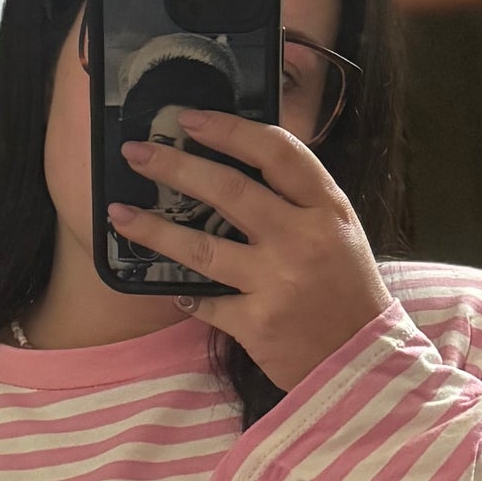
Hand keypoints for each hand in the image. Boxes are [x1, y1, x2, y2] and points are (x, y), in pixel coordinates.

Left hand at [109, 109, 390, 389]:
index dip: (229, 129)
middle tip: (136, 153)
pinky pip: (204, 301)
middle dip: (174, 167)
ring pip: (200, 247)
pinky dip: (183, 293)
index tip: (189, 119)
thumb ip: (297, 199)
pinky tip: (163, 283)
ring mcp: (277, 282)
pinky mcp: (256, 324)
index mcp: (326, 208)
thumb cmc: (346, 289)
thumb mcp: (339, 230)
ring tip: (119, 213)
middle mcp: (302, 239)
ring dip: (153, 228)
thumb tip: (234, 162)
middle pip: (228, 190)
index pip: (276, 152)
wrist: (362, 361)